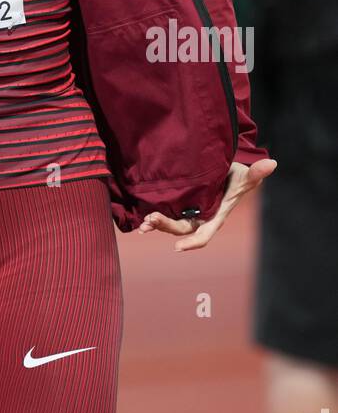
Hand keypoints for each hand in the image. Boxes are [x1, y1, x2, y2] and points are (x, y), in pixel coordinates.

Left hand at [136, 157, 277, 250]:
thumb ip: (255, 173)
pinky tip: (141, 214)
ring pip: (172, 222)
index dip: (191, 243)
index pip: (203, 234)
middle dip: (166, 227)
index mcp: (215, 216)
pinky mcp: (180, 202)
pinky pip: (166, 211)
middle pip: (182, 229)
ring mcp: (189, 210)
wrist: (224, 168)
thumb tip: (272, 164)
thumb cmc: (237, 175)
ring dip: (158, 223)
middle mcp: (200, 217)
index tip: (177, 248)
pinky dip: (154, 214)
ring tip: (144, 222)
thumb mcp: (244, 176)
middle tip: (150, 222)